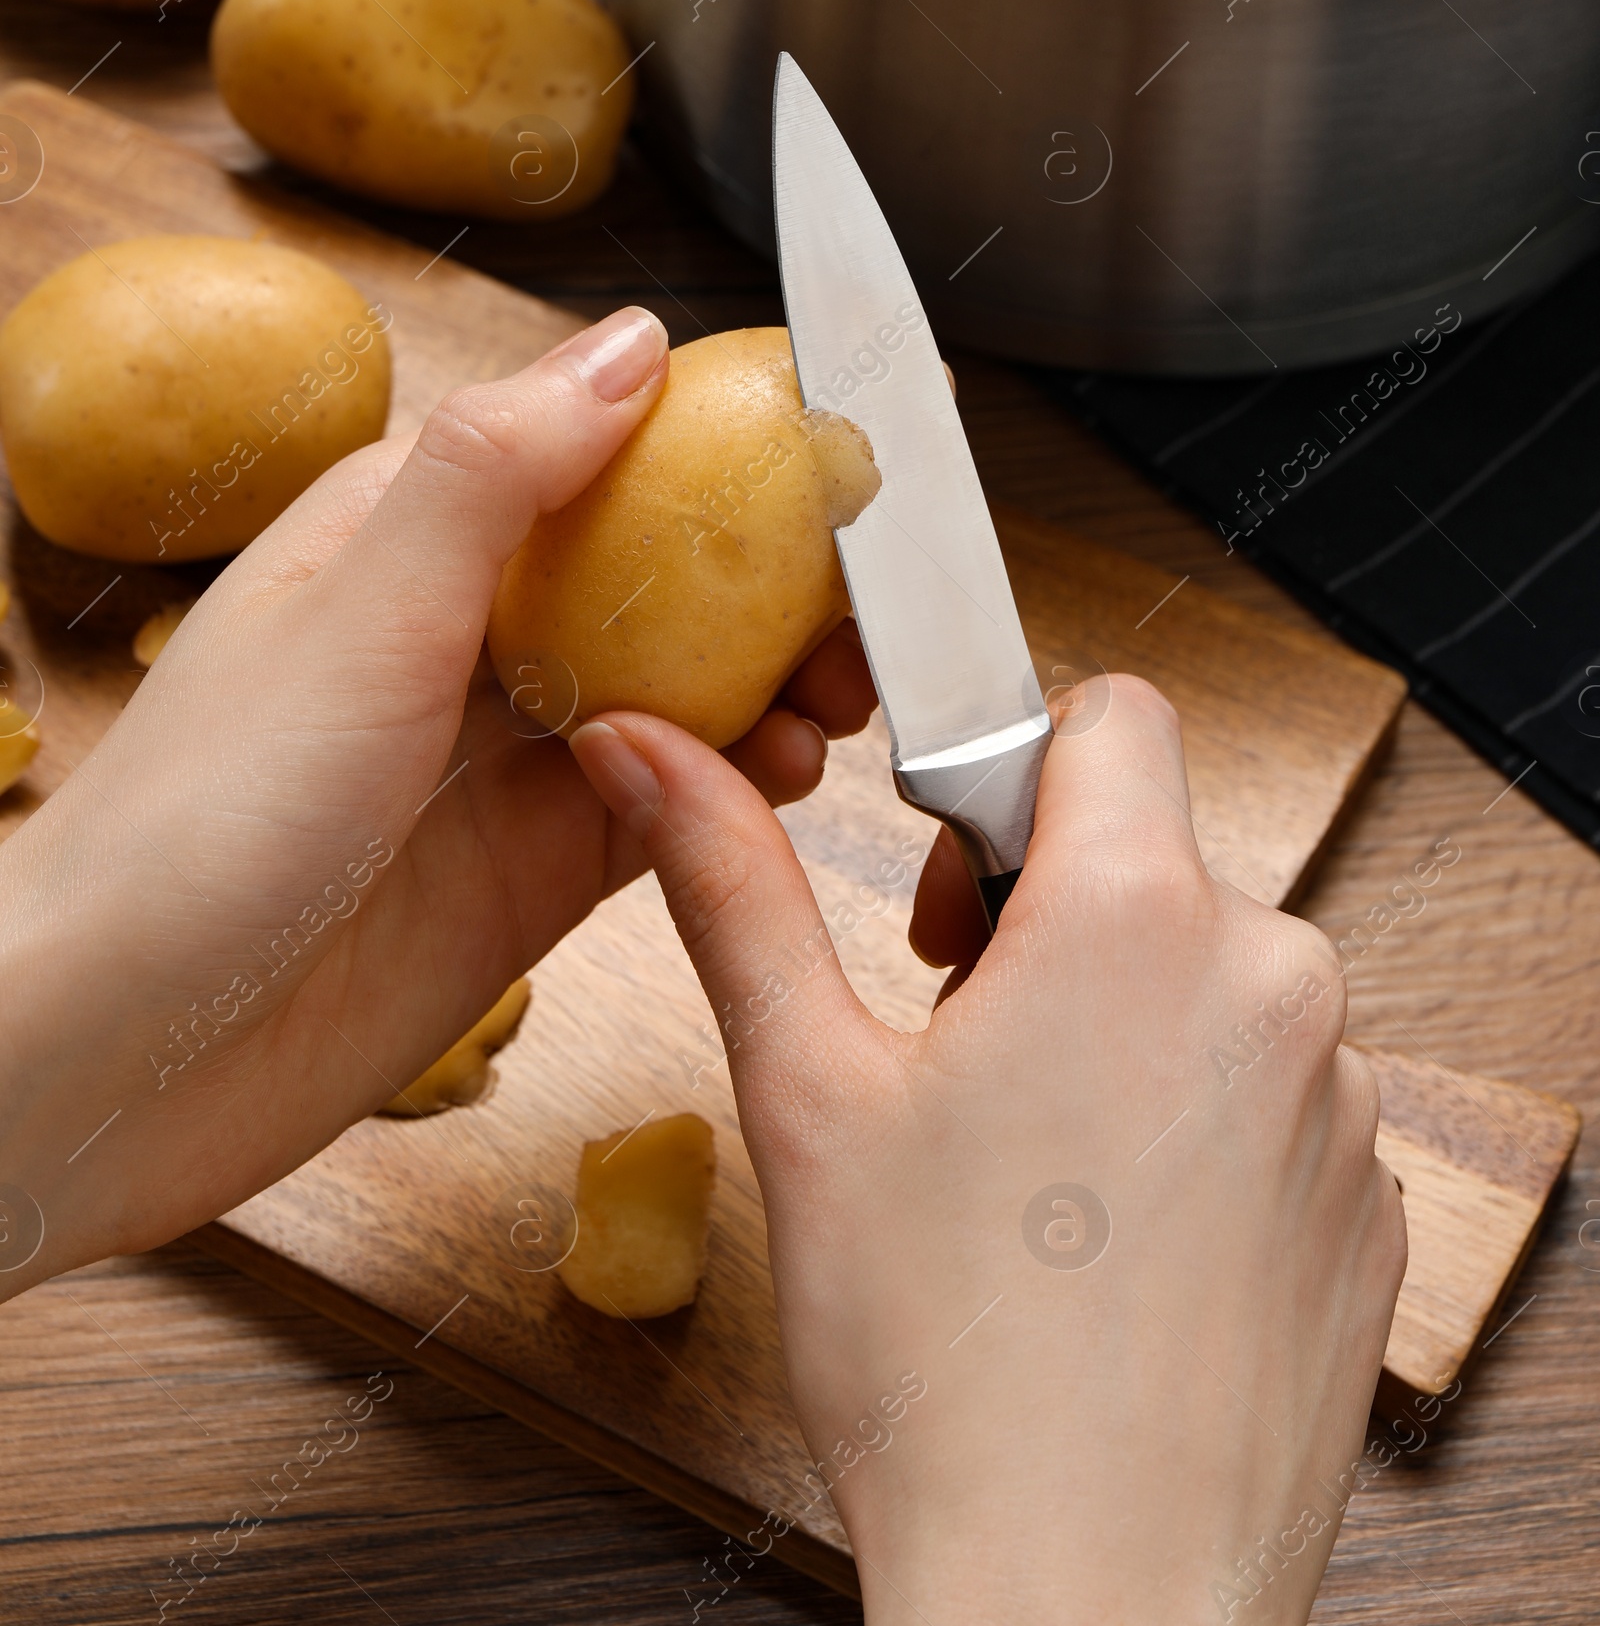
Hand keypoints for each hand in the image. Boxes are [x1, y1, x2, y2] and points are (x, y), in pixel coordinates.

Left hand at [0, 308, 874, 1292]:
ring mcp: (508, 754)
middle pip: (666, 566)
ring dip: (780, 679)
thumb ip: (497, 472)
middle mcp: (470, 629)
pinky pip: (675, 802)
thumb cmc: (200, 822)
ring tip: (847, 696)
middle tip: (878, 600)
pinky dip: (745, 785)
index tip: (846, 442)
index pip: (601, 441)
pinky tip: (788, 781)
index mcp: (414, 530)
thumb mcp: (363, 615)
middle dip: (781, 573)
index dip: (729, 434)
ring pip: (690, 684)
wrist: (114, 1063)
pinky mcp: (537, 870)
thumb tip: (636, 340)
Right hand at [571, 677, 1405, 1625]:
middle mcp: (1271, 982)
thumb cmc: (943, 1365)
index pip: (1112, 718)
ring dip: (1129, 1023)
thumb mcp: (805, 1091)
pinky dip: (1200, 1126)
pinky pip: (1279, 1095)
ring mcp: (1337, 1100)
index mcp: (1136, 917)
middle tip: (961, 1044)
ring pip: (1217, 979)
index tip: (957, 889)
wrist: (1084, 1601)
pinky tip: (1114, 1238)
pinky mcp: (1368, 1202)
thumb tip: (650, 754)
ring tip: (1034, 1166)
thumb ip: (731, 884)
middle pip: (1158, 856)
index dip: (1012, 774)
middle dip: (1055, 914)